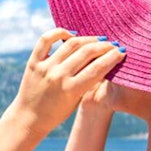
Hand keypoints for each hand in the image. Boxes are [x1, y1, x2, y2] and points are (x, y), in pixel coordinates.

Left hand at [9, 29, 124, 133]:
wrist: (29, 118)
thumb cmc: (57, 113)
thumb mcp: (76, 100)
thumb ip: (88, 81)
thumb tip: (105, 60)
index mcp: (71, 90)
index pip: (98, 68)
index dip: (113, 57)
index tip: (121, 51)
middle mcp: (58, 76)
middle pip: (87, 52)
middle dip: (104, 46)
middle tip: (112, 44)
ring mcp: (45, 67)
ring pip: (71, 43)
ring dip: (88, 39)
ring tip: (97, 40)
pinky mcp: (34, 62)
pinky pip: (46, 39)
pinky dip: (60, 32)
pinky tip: (71, 34)